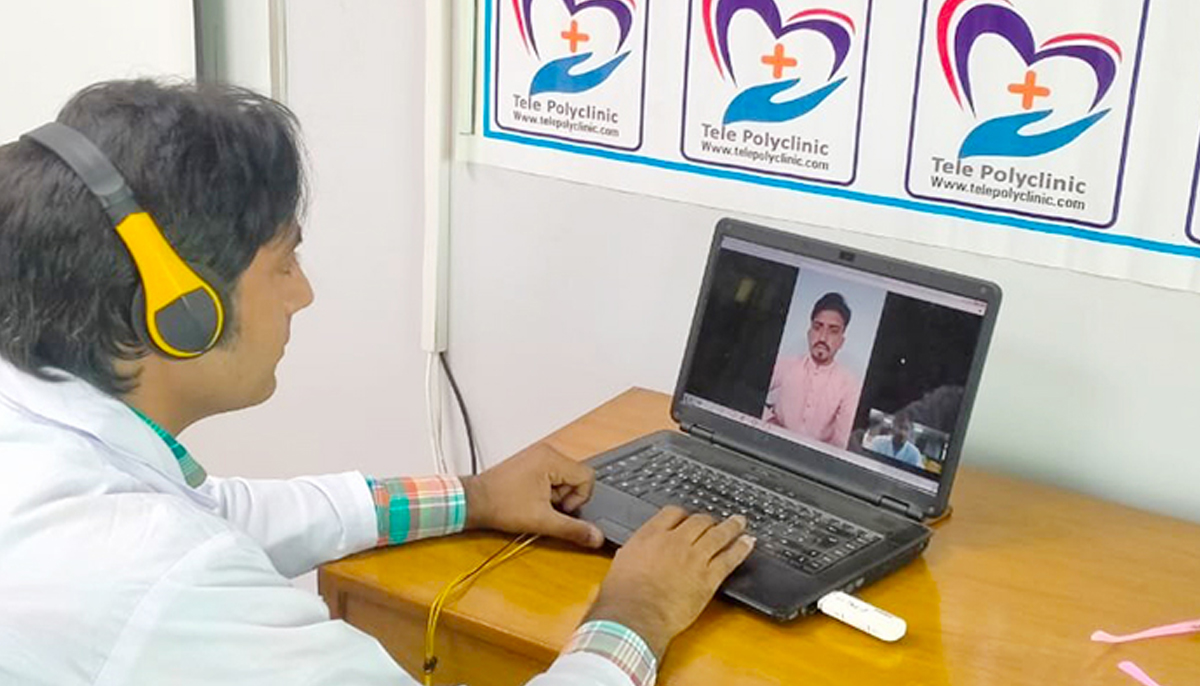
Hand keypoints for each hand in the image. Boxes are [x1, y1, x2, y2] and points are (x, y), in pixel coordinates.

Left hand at [462, 443, 603, 548]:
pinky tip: (531, 499)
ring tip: (535, 503)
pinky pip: (551, 476)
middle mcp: (546, 452)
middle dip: (565, 497)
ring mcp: (537, 456)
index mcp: (551, 459)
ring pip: (564, 478)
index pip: (587, 477)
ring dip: (555, 495)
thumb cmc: (500, 506)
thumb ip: (573, 529)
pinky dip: (546, 491)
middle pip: (576, 477)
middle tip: (545, 506)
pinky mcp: (530, 463)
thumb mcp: (542, 521)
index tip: (560, 508)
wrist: (473, 502)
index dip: (579, 498)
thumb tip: (596, 537)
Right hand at [585, 506, 754, 657]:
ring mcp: (694, 558)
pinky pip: (729, 558)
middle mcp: (675, 541)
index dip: (684, 514)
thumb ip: (634, 552)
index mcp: (651, 535)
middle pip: (699, 521)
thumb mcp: (621, 562)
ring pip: (718, 535)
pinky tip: (748, 543)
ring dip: (732, 527)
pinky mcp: (708, 577)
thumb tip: (634, 553)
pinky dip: (741, 549)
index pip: (673, 513)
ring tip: (740, 521)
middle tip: (714, 521)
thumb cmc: (622, 595)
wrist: (635, 615)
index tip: (688, 517)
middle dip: (708, 520)